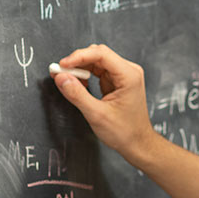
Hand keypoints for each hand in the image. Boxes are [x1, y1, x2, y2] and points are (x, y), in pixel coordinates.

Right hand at [51, 44, 156, 163]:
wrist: (137, 143)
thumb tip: (61, 78)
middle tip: (60, 73)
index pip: (101, 54)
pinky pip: (98, 71)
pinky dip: (85, 75)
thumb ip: (77, 95)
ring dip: (80, 69)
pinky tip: (78, 85)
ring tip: (67, 80)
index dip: (79, 56)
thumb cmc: (125, 132)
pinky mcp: (117, 81)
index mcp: (129, 75)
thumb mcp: (97, 115)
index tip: (63, 65)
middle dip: (77, 62)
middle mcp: (128, 71)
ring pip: (96, 62)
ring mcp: (123, 75)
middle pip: (98, 55)